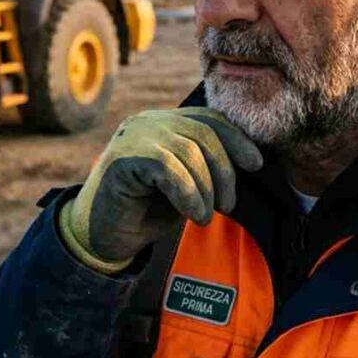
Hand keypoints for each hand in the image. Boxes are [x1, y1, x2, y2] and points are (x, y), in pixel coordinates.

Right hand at [57, 107, 262, 272]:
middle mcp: (148, 122)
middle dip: (224, 170)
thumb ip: (206, 167)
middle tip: (227, 205)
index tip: (255, 163)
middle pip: (203, 132)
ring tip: (205, 215)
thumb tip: (248, 159)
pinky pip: (169, 168)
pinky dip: (189, 194)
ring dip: (206, 188)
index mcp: (163, 123)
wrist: (102, 238)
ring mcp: (133, 136)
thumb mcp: (185, 185)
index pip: (208, 118)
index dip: (236, 138)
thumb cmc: (146, 212)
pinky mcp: (123, 157)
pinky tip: (193, 214)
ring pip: (189, 151)